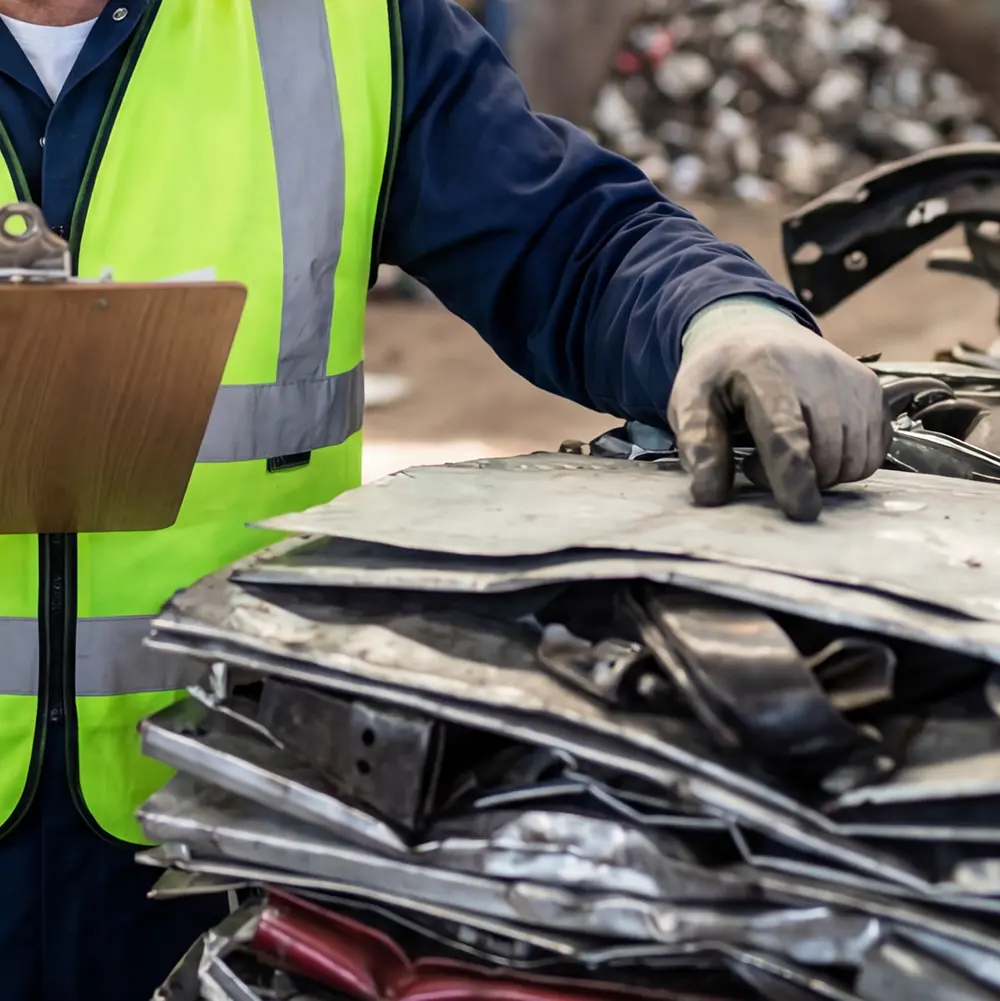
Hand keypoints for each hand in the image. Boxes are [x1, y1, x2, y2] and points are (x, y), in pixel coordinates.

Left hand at [667, 315, 891, 522]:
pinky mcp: (874, 391)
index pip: (787, 433)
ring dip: (821, 475)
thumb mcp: (690, 401)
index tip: (800, 511)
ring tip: (785, 451)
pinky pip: (872, 455)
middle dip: (795, 478)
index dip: (794, 477)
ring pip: (853, 460)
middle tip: (756, 463)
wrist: (756, 331)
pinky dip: (846, 466)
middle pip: (826, 454)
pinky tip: (815, 447)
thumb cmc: (721, 376)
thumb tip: (709, 495)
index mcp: (765, 372)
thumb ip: (699, 445)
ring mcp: (853, 380)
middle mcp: (819, 372)